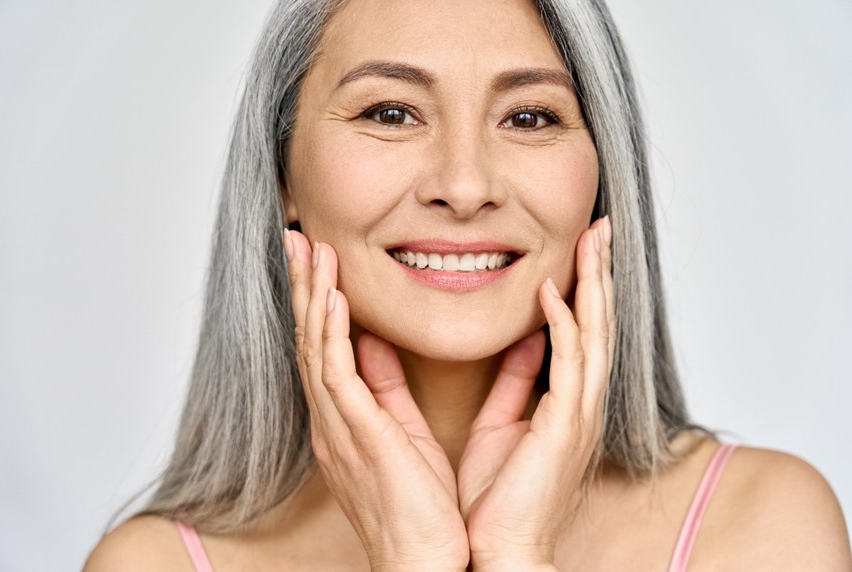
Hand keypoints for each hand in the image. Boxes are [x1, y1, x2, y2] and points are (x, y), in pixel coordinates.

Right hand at [284, 230, 468, 571]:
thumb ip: (387, 386)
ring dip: (313, 297)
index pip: (322, 348)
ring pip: (316, 348)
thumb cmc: (419, 505)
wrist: (425, 559)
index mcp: (343, 418)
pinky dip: (332, 332)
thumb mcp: (402, 431)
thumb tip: (377, 343)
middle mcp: (331, 419)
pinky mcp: (356, 435)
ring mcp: (337, 427)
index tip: (317, 262)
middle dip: (302, 287)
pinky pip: (336, 375)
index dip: (316, 302)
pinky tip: (332, 298)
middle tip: (296, 240)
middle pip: (309, 340)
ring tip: (311, 251)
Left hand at [458, 217, 614, 569]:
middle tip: (599, 228)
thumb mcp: (500, 425)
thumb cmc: (497, 500)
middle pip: (598, 324)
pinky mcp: (565, 427)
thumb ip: (513, 382)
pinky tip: (553, 292)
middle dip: (600, 274)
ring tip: (591, 240)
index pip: (582, 332)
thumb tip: (520, 341)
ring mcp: (578, 416)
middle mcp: (581, 405)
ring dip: (593, 285)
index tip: (580, 249)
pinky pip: (570, 365)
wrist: (499, 553)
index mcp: (566, 405)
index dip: (584, 288)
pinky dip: (565, 325)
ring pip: (595, 335)